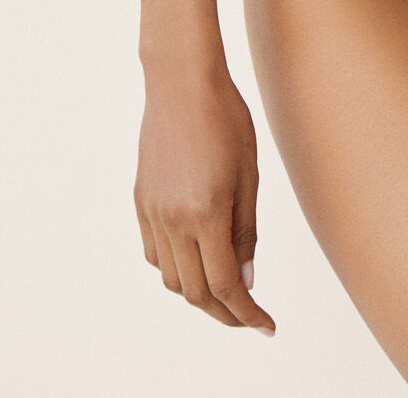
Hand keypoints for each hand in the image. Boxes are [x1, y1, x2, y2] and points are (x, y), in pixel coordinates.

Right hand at [133, 59, 274, 335]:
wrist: (182, 81)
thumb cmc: (226, 118)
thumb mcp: (249, 174)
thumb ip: (245, 231)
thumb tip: (246, 279)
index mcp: (206, 213)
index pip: (225, 286)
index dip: (246, 313)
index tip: (266, 326)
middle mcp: (173, 220)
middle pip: (195, 293)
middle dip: (224, 313)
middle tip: (250, 317)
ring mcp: (151, 212)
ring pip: (171, 279)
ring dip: (198, 295)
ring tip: (227, 292)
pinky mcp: (141, 202)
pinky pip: (155, 254)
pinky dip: (176, 269)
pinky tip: (196, 261)